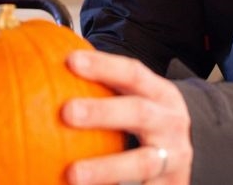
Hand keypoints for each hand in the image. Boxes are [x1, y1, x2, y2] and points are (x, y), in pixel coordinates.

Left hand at [62, 49, 192, 184]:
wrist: (184, 157)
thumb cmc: (146, 120)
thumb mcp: (136, 97)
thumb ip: (103, 84)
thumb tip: (48, 59)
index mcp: (160, 94)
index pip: (133, 74)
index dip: (104, 66)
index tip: (71, 61)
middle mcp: (170, 123)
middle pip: (139, 113)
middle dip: (103, 112)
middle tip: (67, 112)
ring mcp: (173, 158)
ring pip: (142, 163)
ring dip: (106, 168)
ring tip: (72, 174)